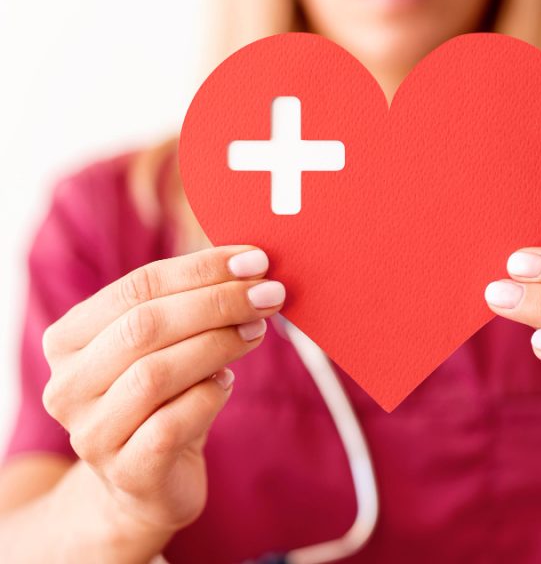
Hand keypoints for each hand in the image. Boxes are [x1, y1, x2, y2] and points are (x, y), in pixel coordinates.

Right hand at [42, 246, 284, 537]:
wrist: (147, 482)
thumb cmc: (163, 399)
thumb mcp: (166, 347)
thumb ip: (190, 306)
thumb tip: (251, 267)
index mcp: (69, 340)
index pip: (136, 287)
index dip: (200, 269)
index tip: (255, 260)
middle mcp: (67, 386)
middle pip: (144, 326)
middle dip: (217, 303)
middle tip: (269, 295)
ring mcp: (91, 433)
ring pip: (155, 373)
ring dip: (218, 345)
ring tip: (256, 332)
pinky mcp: (126, 472)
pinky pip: (172, 423)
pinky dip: (209, 394)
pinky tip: (226, 382)